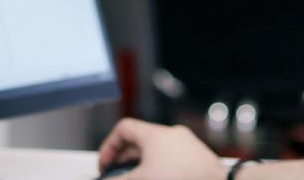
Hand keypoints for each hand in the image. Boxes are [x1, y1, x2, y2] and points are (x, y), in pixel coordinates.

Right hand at [98, 118, 226, 179]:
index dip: (109, 146)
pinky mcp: (197, 157)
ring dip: (142, 165)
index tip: (105, 165)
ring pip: (156, 151)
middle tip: (117, 176)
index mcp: (155, 134)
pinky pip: (172, 159)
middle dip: (124, 160)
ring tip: (138, 179)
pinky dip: (160, 168)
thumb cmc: (183, 179)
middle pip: (139, 141)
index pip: (123, 129)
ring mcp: (186, 145)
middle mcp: (171, 134)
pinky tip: (160, 179)